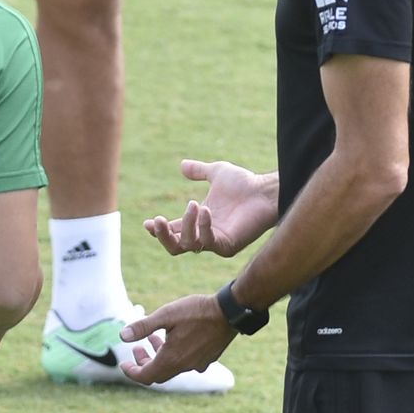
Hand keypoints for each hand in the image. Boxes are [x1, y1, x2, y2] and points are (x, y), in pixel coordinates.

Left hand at [119, 294, 235, 385]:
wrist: (230, 312)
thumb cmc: (197, 311)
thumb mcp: (166, 315)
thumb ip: (143, 327)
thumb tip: (122, 336)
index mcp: (171, 359)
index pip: (145, 376)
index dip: (132, 372)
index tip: (123, 364)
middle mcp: (185, 366)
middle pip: (158, 374)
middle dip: (145, 363)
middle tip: (137, 349)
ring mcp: (198, 364)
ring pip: (173, 368)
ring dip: (159, 356)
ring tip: (153, 338)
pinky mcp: (208, 358)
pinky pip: (187, 363)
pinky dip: (175, 355)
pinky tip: (176, 339)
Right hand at [144, 160, 277, 257]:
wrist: (265, 190)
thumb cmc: (245, 184)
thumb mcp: (216, 173)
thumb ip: (199, 171)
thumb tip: (182, 165)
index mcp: (198, 222)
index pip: (173, 232)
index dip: (158, 230)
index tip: (148, 222)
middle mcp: (205, 235)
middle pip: (175, 247)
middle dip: (163, 236)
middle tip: (156, 221)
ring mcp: (216, 242)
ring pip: (189, 246)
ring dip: (186, 225)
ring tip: (193, 205)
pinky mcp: (228, 245)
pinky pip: (208, 242)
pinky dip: (203, 227)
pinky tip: (205, 210)